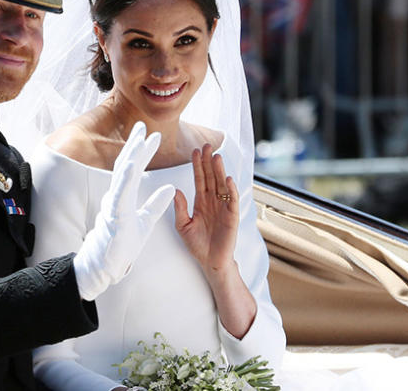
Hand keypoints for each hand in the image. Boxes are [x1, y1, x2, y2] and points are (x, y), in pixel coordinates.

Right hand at [73, 122, 175, 300]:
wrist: (108, 265)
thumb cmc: (122, 245)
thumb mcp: (145, 221)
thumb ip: (156, 204)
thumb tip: (172, 188)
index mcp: (124, 196)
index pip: (134, 169)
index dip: (142, 152)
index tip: (152, 136)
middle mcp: (116, 196)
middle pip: (125, 165)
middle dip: (134, 145)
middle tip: (142, 125)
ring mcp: (114, 205)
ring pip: (122, 176)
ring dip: (131, 156)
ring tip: (139, 139)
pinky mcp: (114, 216)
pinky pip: (120, 194)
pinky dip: (126, 179)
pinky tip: (132, 165)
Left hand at [174, 144, 239, 272]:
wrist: (210, 262)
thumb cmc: (197, 244)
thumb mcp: (183, 225)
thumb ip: (179, 208)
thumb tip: (175, 190)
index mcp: (200, 202)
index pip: (199, 179)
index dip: (197, 165)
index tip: (194, 151)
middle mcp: (213, 201)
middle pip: (211, 177)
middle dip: (208, 161)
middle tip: (207, 145)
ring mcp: (223, 207)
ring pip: (221, 185)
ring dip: (220, 171)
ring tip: (216, 156)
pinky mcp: (232, 216)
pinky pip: (232, 200)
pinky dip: (231, 190)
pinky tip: (228, 179)